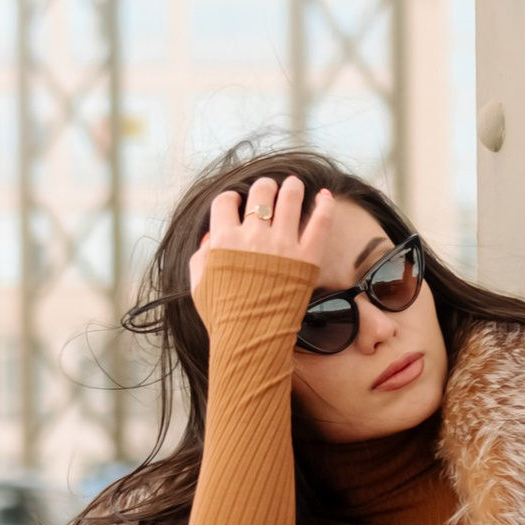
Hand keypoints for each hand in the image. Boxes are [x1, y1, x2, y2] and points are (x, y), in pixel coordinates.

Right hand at [189, 171, 347, 305]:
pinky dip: (325, 205)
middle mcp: (253, 236)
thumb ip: (201, 257)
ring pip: (290, 198)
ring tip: (294, 184)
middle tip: (269, 189)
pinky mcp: (307, 257)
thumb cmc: (222, 316)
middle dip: (264, 187)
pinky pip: (321, 222)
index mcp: (224, 240)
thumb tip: (210, 238)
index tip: (238, 204)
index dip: (232, 199)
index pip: (226, 201)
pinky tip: (326, 196)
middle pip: (260, 193)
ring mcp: (282, 245)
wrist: (250, 340)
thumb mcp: (198, 285)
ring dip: (292, 187)